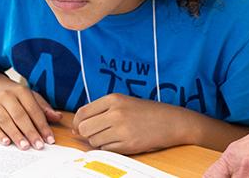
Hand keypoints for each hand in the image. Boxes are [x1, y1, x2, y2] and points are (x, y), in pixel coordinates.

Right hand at [0, 74, 62, 149]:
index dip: (42, 125)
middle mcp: (7, 96)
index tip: (49, 139)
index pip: (34, 110)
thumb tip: (58, 117)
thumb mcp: (27, 95)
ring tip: (25, 146)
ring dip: (16, 135)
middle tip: (39, 145)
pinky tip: (6, 142)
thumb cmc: (10, 93)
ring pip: (6, 121)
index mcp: (21, 91)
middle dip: (31, 132)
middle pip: (20, 116)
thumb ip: (42, 107)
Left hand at [72, 93, 188, 154]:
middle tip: (97, 133)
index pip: (82, 112)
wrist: (172, 121)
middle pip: (84, 128)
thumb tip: (76, 128)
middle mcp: (116, 113)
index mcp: (113, 99)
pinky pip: (106, 149)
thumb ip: (100, 112)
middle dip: (87, 134)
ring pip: (93, 140)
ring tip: (112, 136)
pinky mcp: (129, 144)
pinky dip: (108, 148)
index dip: (76, 123)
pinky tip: (120, 142)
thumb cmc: (146, 112)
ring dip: (98, 141)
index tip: (79, 127)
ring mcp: (122, 129)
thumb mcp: (123, 103)